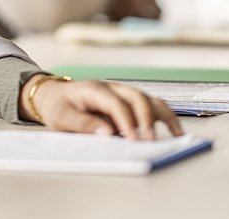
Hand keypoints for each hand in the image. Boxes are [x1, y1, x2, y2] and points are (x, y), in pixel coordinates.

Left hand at [19, 76, 182, 139]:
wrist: (53, 94)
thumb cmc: (57, 105)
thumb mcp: (62, 117)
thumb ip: (83, 124)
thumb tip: (106, 133)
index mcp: (94, 89)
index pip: (115, 103)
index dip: (126, 121)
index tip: (132, 139)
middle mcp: (112, 88)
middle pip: (136, 97)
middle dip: (146, 119)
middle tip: (149, 140)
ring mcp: (121, 93)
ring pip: (148, 99)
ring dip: (163, 115)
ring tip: (176, 133)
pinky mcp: (127, 101)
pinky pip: (149, 105)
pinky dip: (162, 115)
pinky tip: (173, 129)